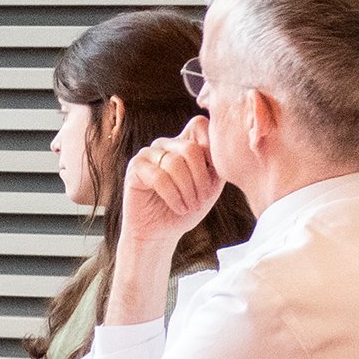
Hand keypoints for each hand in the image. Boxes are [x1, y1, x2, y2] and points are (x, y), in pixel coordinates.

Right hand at [120, 116, 224, 250]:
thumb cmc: (187, 209)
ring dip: (187, 190)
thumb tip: (224, 145)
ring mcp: (148, 154)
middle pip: (190, 148)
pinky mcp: (134, 168)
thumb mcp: (212, 184)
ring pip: (175, 162)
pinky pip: (159, 177)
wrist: (162, 233)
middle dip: (201, 178)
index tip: (215, 176)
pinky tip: (179, 207)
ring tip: (190, 206)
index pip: (200, 125)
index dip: (211, 148)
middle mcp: (165, 144)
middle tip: (203, 199)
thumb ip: (217, 162)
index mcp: (184, 142)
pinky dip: (173, 196)